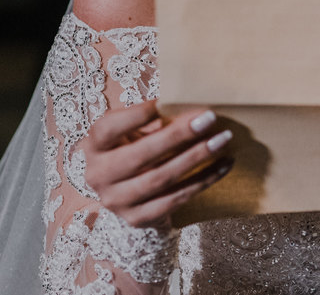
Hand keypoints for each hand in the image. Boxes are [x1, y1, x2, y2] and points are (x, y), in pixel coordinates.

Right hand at [83, 101, 233, 227]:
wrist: (127, 190)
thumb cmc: (135, 147)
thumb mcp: (134, 130)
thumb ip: (154, 118)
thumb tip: (191, 109)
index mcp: (95, 147)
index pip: (108, 129)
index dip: (134, 116)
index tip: (164, 102)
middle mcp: (98, 175)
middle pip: (139, 155)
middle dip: (178, 135)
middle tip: (210, 118)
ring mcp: (116, 201)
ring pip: (160, 178)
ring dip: (196, 157)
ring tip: (223, 139)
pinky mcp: (137, 218)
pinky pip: (175, 199)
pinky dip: (204, 180)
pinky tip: (225, 164)